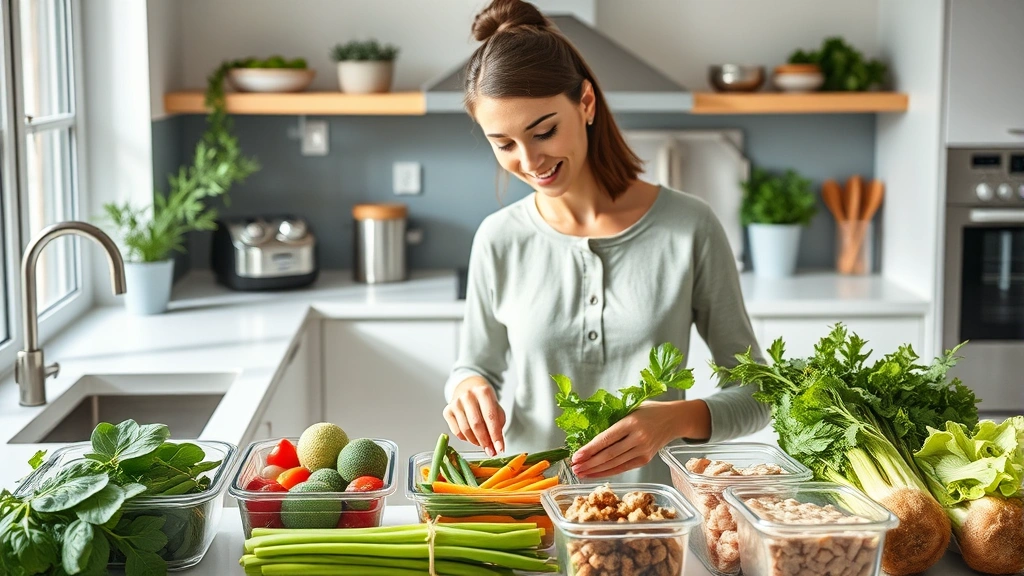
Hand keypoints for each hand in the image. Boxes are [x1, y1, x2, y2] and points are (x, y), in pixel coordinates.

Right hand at [442, 377, 505, 456]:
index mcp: (483, 391)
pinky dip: (466, 439)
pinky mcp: (447, 411)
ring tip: (483, 444)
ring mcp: (455, 402)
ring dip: (476, 442)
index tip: (500, 449)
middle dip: (485, 441)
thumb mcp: (496, 407)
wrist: (468, 388)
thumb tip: (496, 446)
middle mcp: (468, 395)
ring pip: (465, 430)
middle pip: (476, 424)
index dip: (495, 435)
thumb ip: (498, 425)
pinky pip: (457, 431)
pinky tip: (472, 437)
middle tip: (491, 452)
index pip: (490, 417)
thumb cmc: (484, 401)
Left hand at [570, 399, 709, 477]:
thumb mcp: (630, 408)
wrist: (674, 419)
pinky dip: (607, 472)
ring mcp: (643, 450)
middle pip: (608, 455)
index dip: (589, 449)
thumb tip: (586, 431)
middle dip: (589, 463)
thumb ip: (612, 419)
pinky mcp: (645, 459)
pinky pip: (623, 468)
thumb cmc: (649, 410)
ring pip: (614, 464)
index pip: (606, 439)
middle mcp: (638, 438)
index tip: (575, 456)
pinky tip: (595, 474)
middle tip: (573, 467)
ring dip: (595, 470)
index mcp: (631, 422)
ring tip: (580, 472)